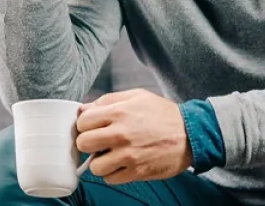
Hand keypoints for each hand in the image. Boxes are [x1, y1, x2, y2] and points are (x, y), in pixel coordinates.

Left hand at [76, 89, 192, 184]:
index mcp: (118, 112)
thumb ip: (107, 100)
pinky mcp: (138, 171)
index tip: (92, 127)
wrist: (192, 133)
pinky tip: (120, 164)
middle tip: (98, 142)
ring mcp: (129, 155)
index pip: (82, 122)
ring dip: (99, 162)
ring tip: (109, 155)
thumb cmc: (162, 113)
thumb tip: (83, 110)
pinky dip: (112, 174)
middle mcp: (121, 134)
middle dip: (87, 143)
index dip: (85, 125)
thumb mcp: (135, 96)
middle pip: (83, 144)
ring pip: (95, 166)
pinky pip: (111, 179)